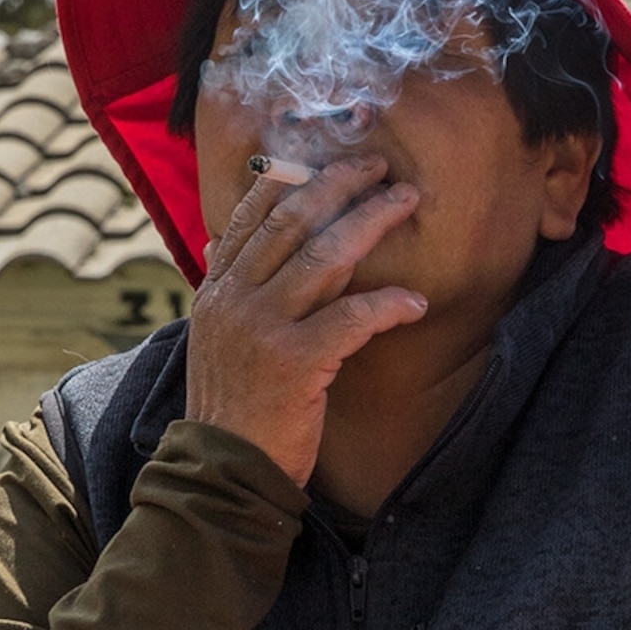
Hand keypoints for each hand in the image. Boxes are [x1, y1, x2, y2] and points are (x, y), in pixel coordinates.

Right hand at [185, 153, 426, 487]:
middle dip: (340, 185)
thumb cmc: (233, 410)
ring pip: (324, 256)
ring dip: (372, 221)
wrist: (223, 471)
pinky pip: (351, 317)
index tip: (327, 158)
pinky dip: (387, 306)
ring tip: (406, 201)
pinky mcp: (294, 363)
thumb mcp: (216, 340)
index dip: (291, 179)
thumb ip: (229, 293)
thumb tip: (228, 246)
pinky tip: (415, 304)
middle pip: (292, 220)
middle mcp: (234, 299)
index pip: (250, 216)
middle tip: (380, 167)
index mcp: (215, 291)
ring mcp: (262, 328)